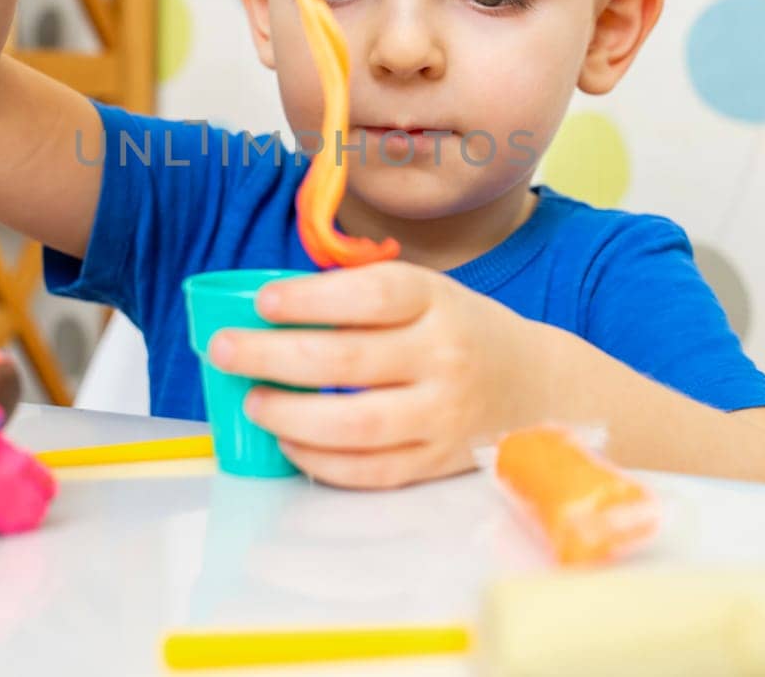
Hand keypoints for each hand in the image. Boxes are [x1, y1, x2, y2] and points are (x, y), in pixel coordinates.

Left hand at [207, 261, 557, 488]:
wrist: (538, 387)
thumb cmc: (459, 331)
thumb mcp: (428, 294)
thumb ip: (361, 299)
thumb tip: (268, 311)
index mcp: (437, 302)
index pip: (372, 295)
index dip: (312, 299)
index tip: (264, 303)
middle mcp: (445, 357)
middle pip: (348, 361)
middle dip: (273, 356)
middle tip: (226, 350)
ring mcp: (443, 415)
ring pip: (356, 424)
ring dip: (291, 415)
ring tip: (253, 402)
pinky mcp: (438, 462)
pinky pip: (370, 471)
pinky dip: (321, 461)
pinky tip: (288, 443)